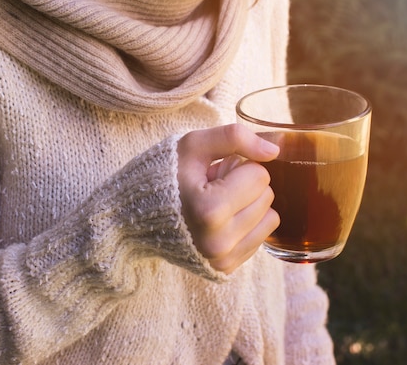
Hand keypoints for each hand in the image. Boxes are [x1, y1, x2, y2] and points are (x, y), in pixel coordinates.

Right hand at [177, 124, 279, 273]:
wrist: (132, 217)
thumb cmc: (163, 176)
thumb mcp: (192, 145)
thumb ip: (234, 138)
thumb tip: (274, 150)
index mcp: (209, 210)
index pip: (260, 175)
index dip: (237, 166)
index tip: (212, 173)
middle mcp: (218, 242)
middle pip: (267, 196)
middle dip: (244, 185)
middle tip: (211, 188)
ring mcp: (222, 259)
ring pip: (271, 218)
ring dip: (248, 205)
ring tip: (215, 203)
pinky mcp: (225, 268)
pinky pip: (261, 237)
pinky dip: (245, 224)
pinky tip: (218, 221)